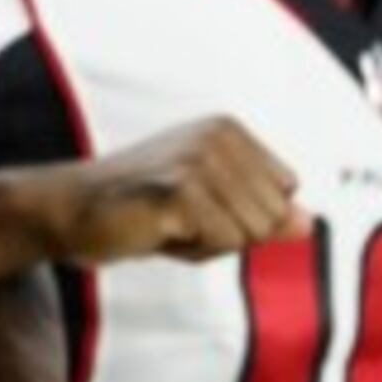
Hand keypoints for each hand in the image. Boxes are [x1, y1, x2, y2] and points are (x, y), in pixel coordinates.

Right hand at [49, 119, 301, 264]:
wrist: (70, 210)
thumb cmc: (143, 212)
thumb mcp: (213, 211)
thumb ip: (263, 215)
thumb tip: (310, 224)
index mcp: (229, 130)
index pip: (285, 193)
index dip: (245, 216)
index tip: (196, 208)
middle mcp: (218, 136)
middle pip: (273, 215)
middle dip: (232, 235)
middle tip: (179, 221)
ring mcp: (198, 161)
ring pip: (252, 232)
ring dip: (212, 244)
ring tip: (168, 225)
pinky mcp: (180, 190)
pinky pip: (225, 241)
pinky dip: (196, 250)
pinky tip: (159, 233)